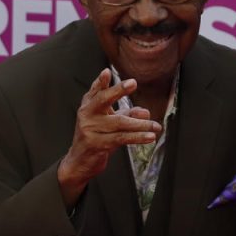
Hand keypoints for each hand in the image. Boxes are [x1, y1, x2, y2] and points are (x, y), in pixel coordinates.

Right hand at [57, 69, 160, 207]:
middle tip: (132, 83)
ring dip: (141, 125)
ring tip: (156, 126)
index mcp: (88, 106)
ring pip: (119, 123)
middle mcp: (87, 115)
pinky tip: (149, 137)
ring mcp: (90, 129)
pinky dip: (137, 137)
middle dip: (118, 90)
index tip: (107, 72)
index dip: (100, 82)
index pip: (95, 91)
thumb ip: (127, 115)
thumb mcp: (111, 123)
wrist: (79, 162)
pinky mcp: (96, 144)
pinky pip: (121, 138)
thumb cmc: (96, 138)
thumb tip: (146, 112)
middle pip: (102, 100)